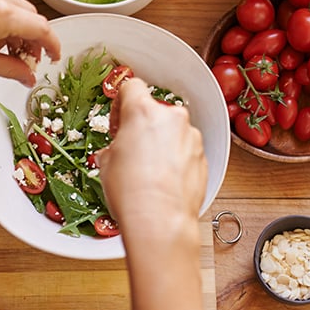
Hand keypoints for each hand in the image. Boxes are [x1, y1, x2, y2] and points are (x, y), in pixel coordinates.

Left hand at [0, 0, 60, 86]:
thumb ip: (11, 68)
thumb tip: (27, 75)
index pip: (39, 27)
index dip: (52, 44)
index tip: (52, 55)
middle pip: (26, 12)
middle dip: (30, 34)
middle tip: (26, 56)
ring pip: (6, 0)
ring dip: (11, 21)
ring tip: (1, 45)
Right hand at [95, 76, 210, 309]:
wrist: (160, 222)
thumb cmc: (130, 192)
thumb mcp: (106, 162)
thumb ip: (117, 142)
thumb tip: (122, 146)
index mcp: (143, 111)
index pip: (131, 86)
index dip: (121, 102)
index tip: (118, 119)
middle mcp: (172, 118)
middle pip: (155, 111)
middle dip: (144, 126)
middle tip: (131, 150)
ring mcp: (191, 138)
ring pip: (173, 132)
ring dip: (162, 144)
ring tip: (149, 172)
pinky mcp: (203, 157)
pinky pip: (185, 151)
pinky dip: (176, 161)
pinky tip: (164, 181)